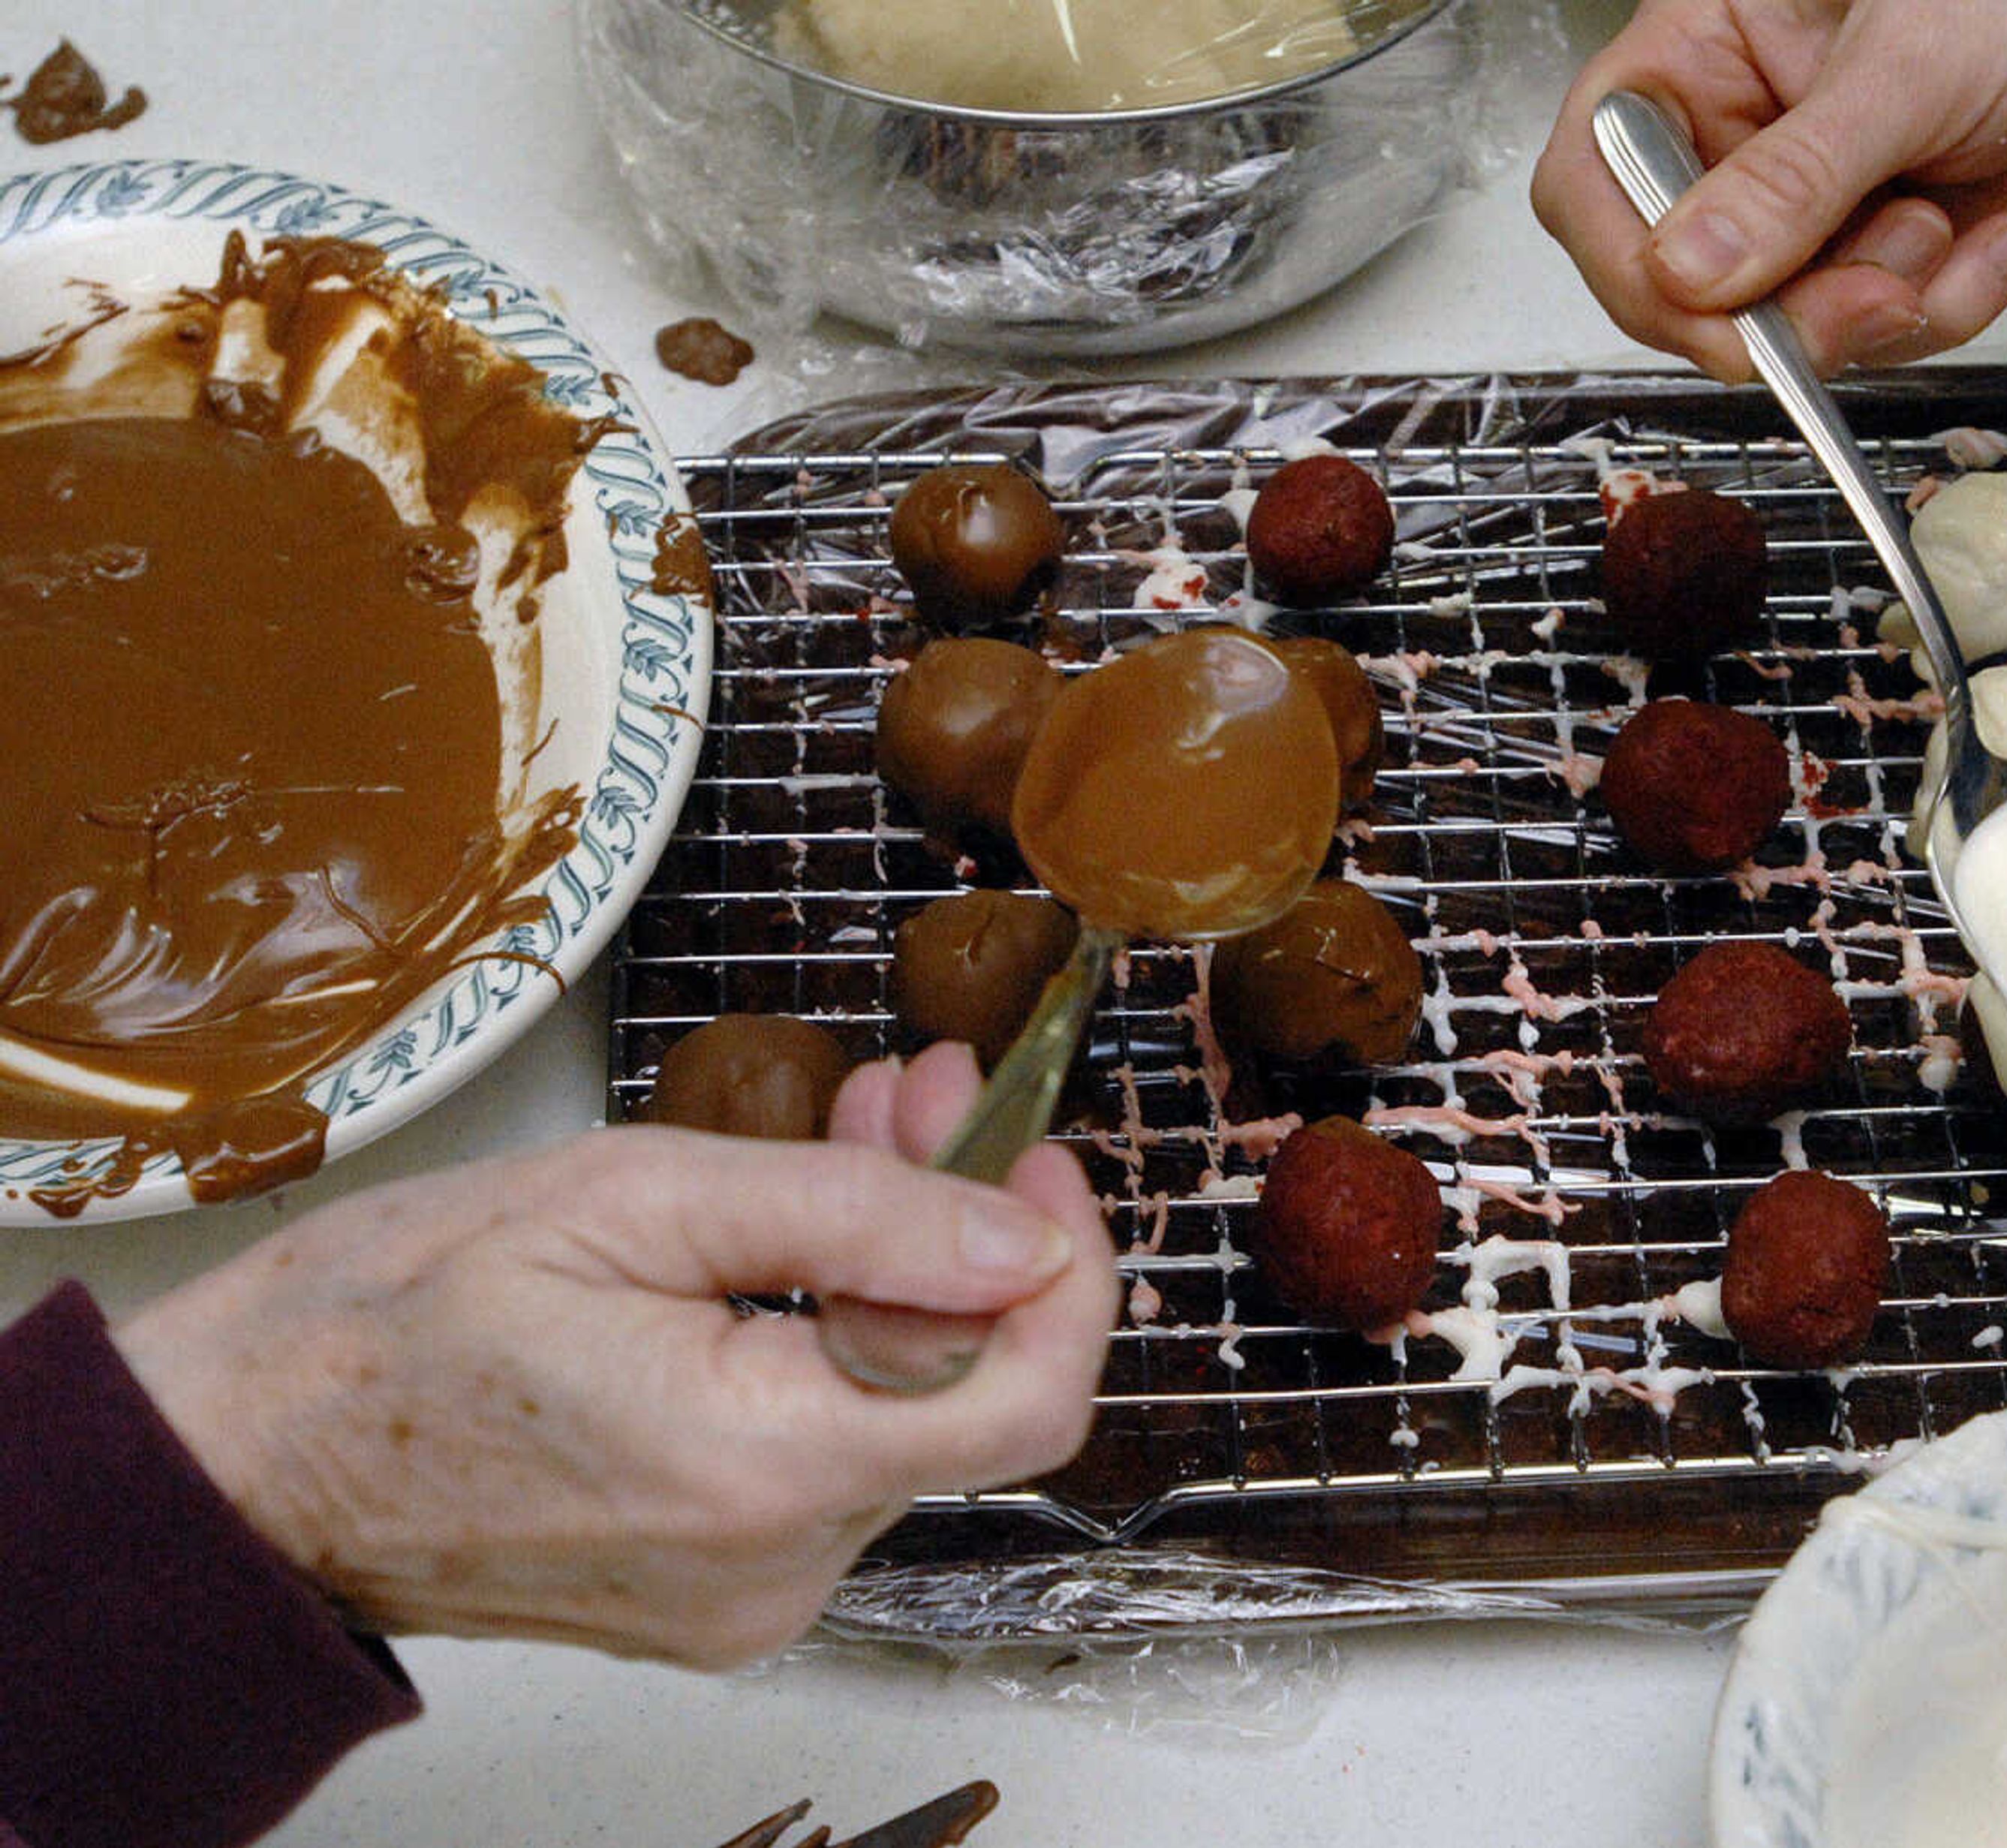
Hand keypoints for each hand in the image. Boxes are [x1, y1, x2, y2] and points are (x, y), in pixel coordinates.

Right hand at [115, 1042, 1115, 1668]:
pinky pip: (829, 1450)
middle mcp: (775, 1564)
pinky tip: (792, 1235)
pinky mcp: (719, 1587)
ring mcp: (748, 1593)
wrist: (243, 1460)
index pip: (1024, 1400)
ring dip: (897, 1265)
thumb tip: (1024, 1233)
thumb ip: (855, 1214)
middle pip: (963, 1390)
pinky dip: (836, 1332)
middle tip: (916, 1088)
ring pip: (900, 1412)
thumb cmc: (388, 1322)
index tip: (1041, 1154)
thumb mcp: (630, 1198)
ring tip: (849, 1129)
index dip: (1067, 1267)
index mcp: (758, 1469)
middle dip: (964, 1225)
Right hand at [1533, 0, 2006, 376]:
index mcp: (1700, 54)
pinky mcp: (1880, 264)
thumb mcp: (1905, 70)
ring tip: (1948, 229)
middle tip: (1878, 294)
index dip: (1634, 261)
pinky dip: (1950, 307)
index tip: (1712, 308)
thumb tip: (1687, 272)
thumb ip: (1794, 178)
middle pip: (1685, 284)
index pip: (1594, 180)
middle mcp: (1739, 140)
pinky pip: (1880, 337)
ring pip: (1789, 328)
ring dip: (1885, 307)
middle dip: (1790, 312)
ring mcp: (1809, 212)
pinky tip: (1999, 240)